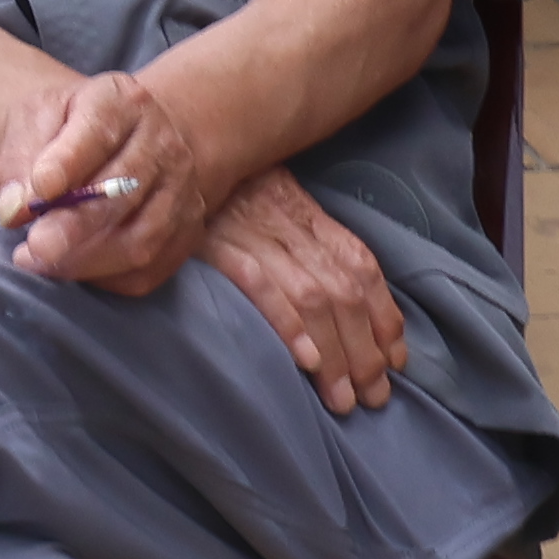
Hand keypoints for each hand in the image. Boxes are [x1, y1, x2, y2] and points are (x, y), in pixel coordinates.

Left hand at [0, 64, 213, 293]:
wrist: (128, 144)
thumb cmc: (70, 131)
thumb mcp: (37, 120)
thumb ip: (20, 158)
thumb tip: (15, 208)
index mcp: (122, 101)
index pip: (99, 129)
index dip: (69, 161)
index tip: (41, 187)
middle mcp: (163, 142)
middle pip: (122, 191)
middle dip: (75, 224)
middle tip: (36, 246)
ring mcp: (182, 190)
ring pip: (140, 239)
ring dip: (87, 259)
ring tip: (40, 261)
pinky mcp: (186, 232)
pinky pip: (147, 269)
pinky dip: (105, 278)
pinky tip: (70, 268)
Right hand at [192, 170, 409, 415]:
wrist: (164, 159)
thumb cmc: (223, 192)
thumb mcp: (272, 205)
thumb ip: (305, 244)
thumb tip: (347, 304)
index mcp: (307, 215)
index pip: (361, 268)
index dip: (383, 316)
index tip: (394, 362)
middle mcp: (289, 224)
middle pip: (343, 291)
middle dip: (364, 350)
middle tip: (374, 397)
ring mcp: (253, 233)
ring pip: (310, 296)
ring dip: (334, 352)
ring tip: (343, 399)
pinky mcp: (216, 245)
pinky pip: (259, 284)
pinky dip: (286, 322)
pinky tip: (305, 359)